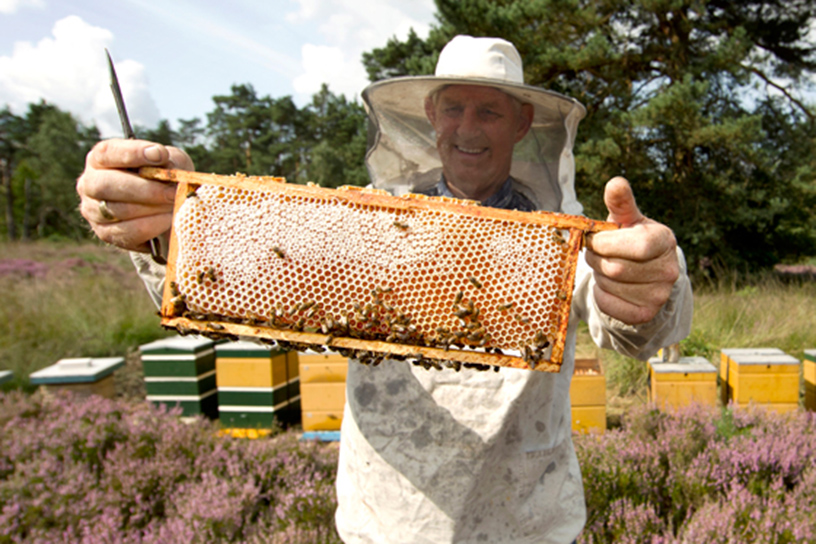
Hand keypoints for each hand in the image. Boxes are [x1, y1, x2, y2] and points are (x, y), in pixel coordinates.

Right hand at [76, 139, 193, 252]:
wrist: (163, 209)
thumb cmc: (163, 179)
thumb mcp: (170, 163)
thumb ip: (169, 163)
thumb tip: (167, 170)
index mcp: (100, 158)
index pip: (108, 153)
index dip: (134, 153)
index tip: (160, 155)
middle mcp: (89, 183)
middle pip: (107, 185)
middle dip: (145, 189)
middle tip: (172, 193)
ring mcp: (93, 211)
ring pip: (119, 211)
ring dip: (152, 209)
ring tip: (174, 205)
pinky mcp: (105, 233)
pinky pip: (129, 232)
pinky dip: (153, 226)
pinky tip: (168, 220)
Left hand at [584, 177, 679, 324]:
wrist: (645, 274)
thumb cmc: (631, 240)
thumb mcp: (627, 220)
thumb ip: (620, 202)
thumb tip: (615, 183)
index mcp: (665, 240)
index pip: (637, 245)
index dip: (606, 243)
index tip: (594, 239)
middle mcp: (668, 270)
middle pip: (615, 268)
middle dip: (596, 259)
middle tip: (597, 254)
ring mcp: (659, 295)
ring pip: (609, 285)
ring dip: (598, 276)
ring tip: (606, 268)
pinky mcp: (645, 314)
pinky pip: (608, 304)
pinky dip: (600, 294)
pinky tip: (608, 286)